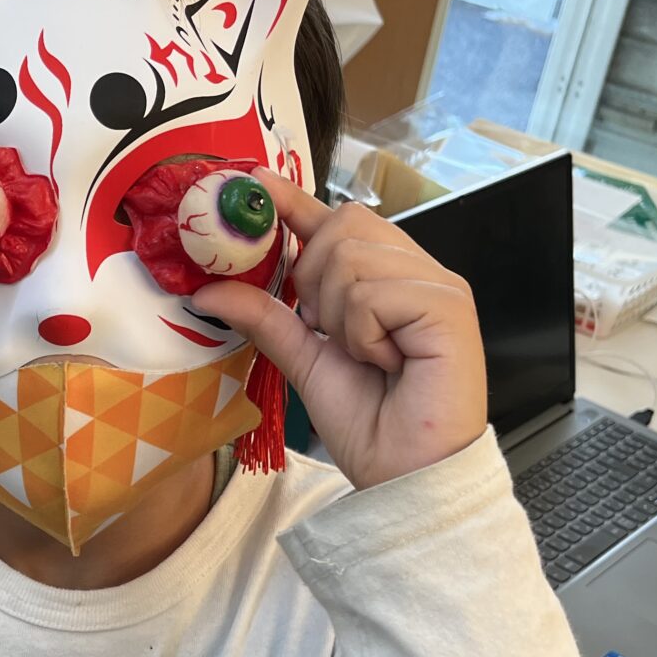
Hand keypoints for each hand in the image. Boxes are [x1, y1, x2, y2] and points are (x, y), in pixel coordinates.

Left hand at [191, 172, 486, 488]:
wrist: (405, 474)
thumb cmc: (370, 424)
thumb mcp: (304, 361)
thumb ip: (266, 318)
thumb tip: (208, 289)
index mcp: (387, 278)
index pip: (337, 221)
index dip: (294, 201)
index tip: (251, 183)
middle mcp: (417, 271)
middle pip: (343, 224)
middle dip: (316, 277)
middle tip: (330, 330)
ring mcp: (438, 284)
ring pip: (351, 257)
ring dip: (340, 316)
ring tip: (369, 355)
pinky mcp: (449, 304)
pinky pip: (373, 292)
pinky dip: (364, 332)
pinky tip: (388, 361)